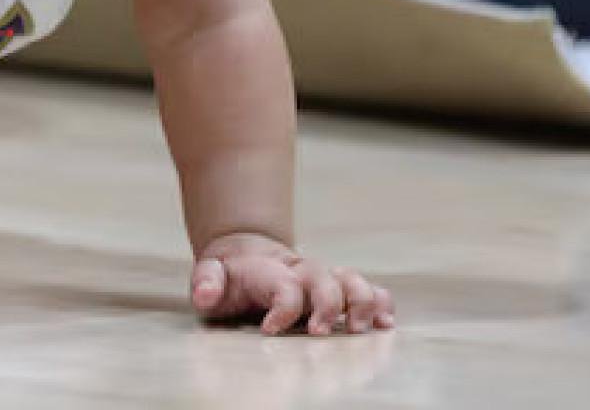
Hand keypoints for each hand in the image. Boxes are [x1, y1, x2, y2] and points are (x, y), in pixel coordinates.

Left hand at [191, 232, 393, 335]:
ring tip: (359, 330)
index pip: (284, 285)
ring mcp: (323, 277)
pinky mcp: (339, 287)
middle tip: (318, 333)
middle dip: (328, 305)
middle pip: (324, 280)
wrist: (249, 254)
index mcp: (271, 271)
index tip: (270, 332)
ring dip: (360, 303)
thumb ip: (206, 282)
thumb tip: (204, 294)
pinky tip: (385, 323)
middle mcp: (303, 271)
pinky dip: (380, 303)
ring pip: (351, 280)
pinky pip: (368, 289)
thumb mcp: (210, 275)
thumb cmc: (230, 276)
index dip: (282, 309)